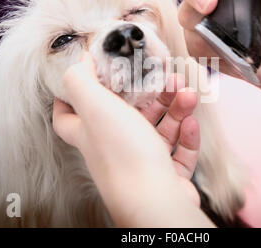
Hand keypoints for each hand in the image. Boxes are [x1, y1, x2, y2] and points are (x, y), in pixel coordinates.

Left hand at [52, 54, 201, 212]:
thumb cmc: (124, 155)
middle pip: (129, 115)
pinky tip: (192, 122)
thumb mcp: (95, 107)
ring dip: (175, 108)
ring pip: (159, 129)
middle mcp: (114, 149)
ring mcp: (143, 162)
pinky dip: (187, 134)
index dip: (70, 97)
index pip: (68, 117)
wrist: (156, 199)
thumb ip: (80, 81)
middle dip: (149, 93)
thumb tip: (79, 61)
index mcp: (91, 134)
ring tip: (187, 93)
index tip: (87, 77)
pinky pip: (178, 150)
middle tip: (165, 76)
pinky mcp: (167, 174)